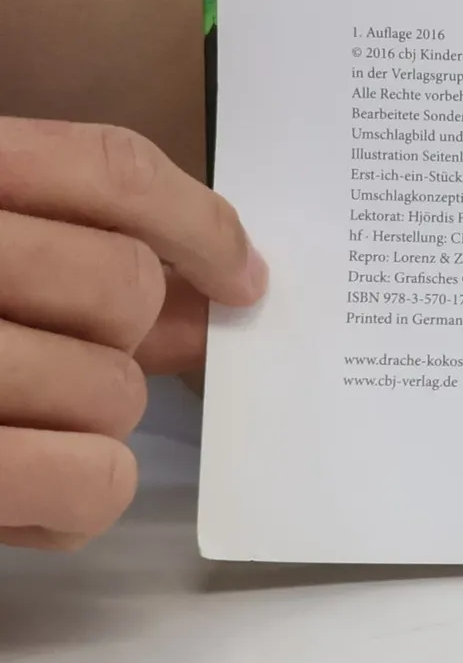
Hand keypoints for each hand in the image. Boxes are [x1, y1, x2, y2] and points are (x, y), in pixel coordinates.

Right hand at [0, 118, 266, 548]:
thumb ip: (56, 249)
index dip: (199, 219)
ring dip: (91, 420)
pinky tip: (30, 494)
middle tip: (68, 359)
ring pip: (113, 389)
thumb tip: (202, 292)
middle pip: (123, 284)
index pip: (105, 167)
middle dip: (122, 336)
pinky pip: (90, 480)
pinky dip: (80, 496)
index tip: (241, 274)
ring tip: (14, 427)